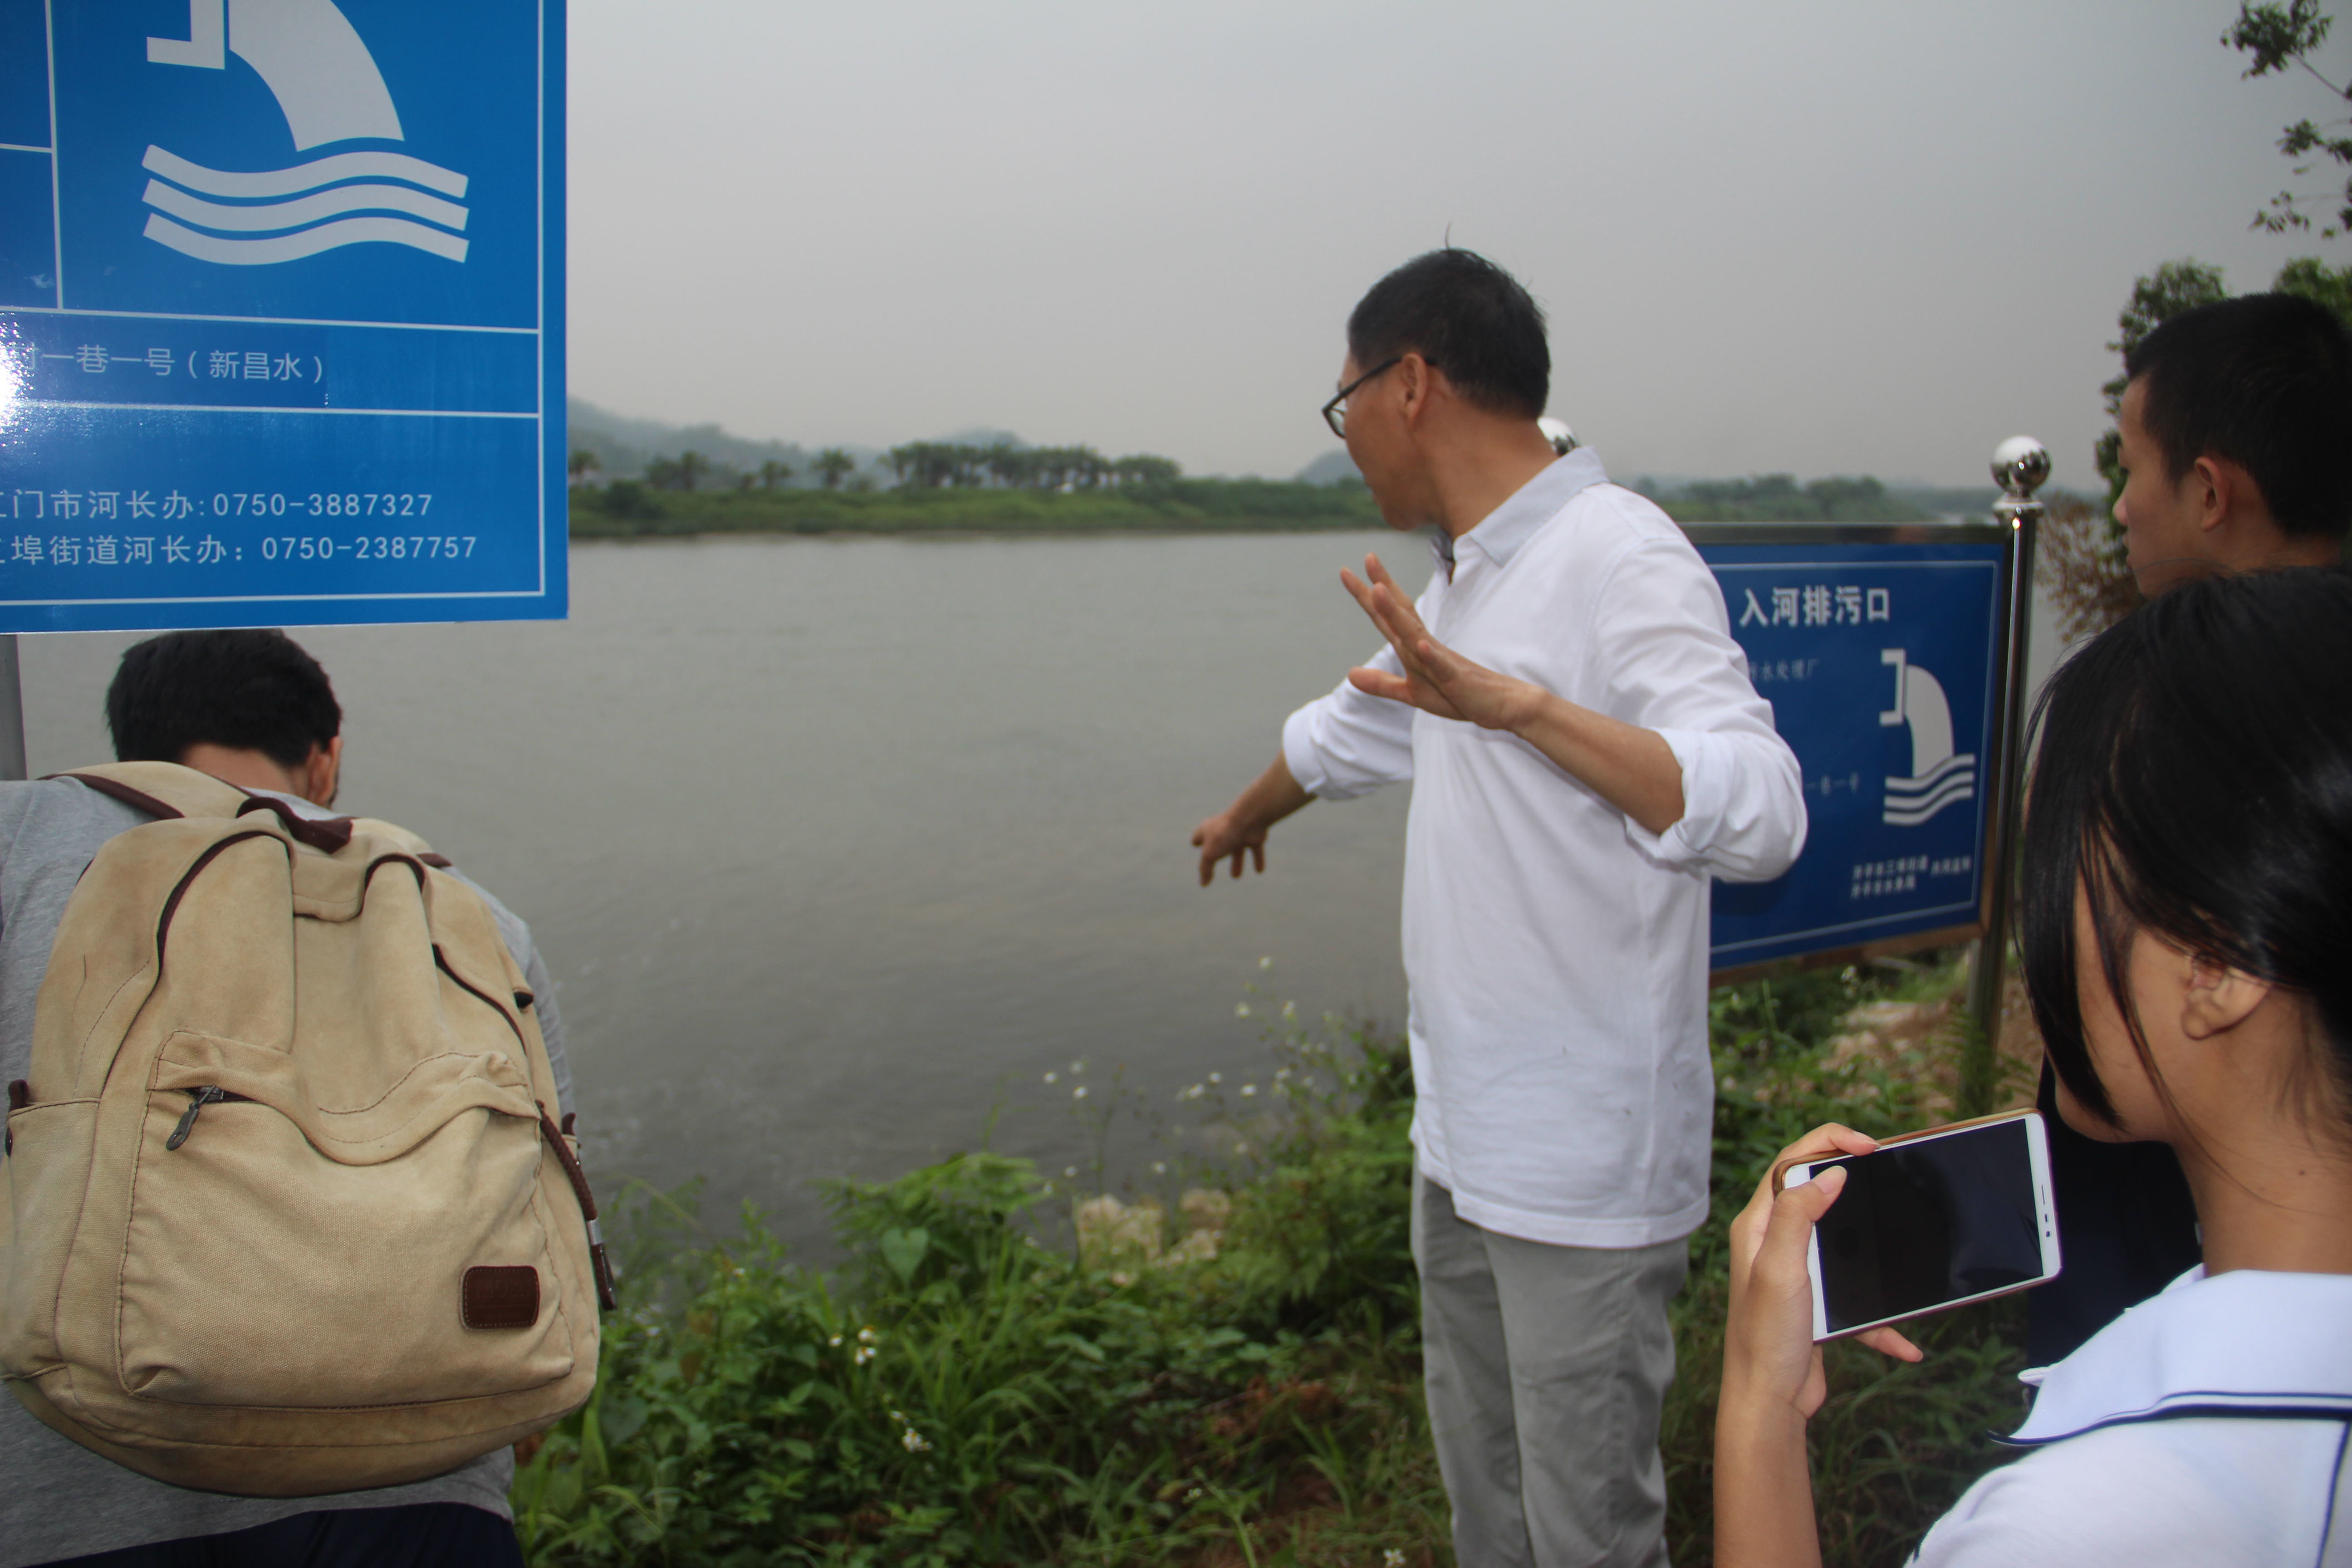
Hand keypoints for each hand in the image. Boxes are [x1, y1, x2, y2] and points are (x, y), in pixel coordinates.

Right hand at [1191, 807, 1268, 885]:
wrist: (1250, 819)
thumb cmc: (1225, 834)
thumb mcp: (1210, 854)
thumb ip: (1205, 869)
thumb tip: (1203, 884)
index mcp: (1208, 830)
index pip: (1199, 835)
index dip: (1196, 840)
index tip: (1195, 843)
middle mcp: (1224, 830)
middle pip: (1219, 843)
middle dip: (1217, 854)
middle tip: (1213, 862)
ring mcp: (1239, 833)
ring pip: (1237, 850)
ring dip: (1237, 862)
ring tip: (1236, 876)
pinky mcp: (1254, 837)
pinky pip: (1256, 850)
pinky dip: (1257, 860)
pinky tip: (1259, 871)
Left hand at [1339, 554, 1537, 730]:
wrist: (1501, 706)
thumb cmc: (1459, 695)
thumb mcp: (1413, 693)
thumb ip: (1382, 684)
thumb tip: (1350, 674)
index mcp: (1414, 648)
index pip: (1388, 617)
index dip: (1367, 596)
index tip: (1347, 572)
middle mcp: (1426, 646)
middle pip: (1400, 613)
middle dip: (1381, 587)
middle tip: (1368, 556)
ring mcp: (1442, 660)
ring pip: (1416, 633)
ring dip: (1397, 612)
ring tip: (1379, 589)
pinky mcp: (1457, 678)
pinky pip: (1442, 666)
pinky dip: (1431, 655)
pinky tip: (1420, 644)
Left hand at [1725, 1125, 1919, 1421]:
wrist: (1768, 1402)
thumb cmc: (1764, 1337)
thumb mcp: (1780, 1268)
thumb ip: (1798, 1215)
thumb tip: (1829, 1174)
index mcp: (1759, 1225)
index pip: (1792, 1163)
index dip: (1829, 1142)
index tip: (1870, 1145)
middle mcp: (1774, 1243)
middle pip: (1819, 1193)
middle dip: (1856, 1182)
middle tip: (1890, 1174)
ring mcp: (1797, 1274)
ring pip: (1844, 1245)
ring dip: (1874, 1252)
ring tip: (1903, 1241)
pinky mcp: (1816, 1306)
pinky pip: (1857, 1302)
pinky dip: (1882, 1320)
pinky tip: (1905, 1342)